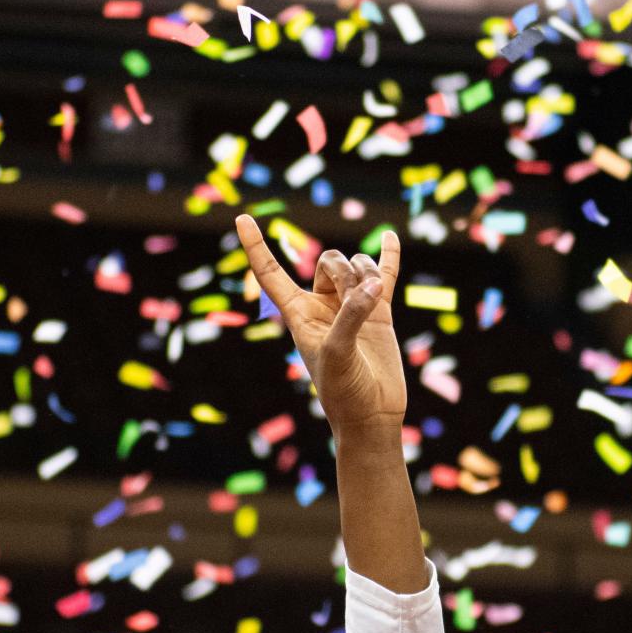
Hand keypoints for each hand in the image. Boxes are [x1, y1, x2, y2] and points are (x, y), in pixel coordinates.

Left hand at [235, 215, 406, 444]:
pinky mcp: (380, 312)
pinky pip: (383, 274)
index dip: (255, 246)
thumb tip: (372, 285)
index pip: (270, 273)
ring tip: (374, 297)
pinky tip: (388, 237)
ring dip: (367, 272)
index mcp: (298, 315)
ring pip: (357, 266)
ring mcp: (352, 306)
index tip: (243, 217)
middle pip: (328, 262)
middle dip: (343, 269)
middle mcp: (322, 306)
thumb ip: (351, 316)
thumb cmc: (343, 391)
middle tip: (355, 296)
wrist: (371, 414)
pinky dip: (386, 255)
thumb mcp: (336, 353)